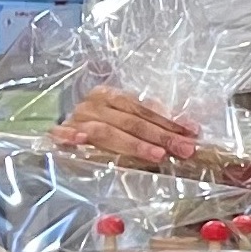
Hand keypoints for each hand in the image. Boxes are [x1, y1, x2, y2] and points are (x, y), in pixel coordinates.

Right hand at [54, 86, 198, 164]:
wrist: (63, 134)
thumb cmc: (103, 129)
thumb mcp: (128, 123)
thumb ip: (152, 124)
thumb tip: (189, 129)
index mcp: (109, 96)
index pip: (142, 108)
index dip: (168, 121)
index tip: (191, 133)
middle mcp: (92, 105)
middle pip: (130, 121)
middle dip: (160, 136)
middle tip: (183, 149)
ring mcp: (75, 120)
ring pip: (107, 131)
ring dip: (133, 144)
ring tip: (157, 155)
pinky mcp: (59, 135)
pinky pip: (65, 136)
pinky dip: (72, 137)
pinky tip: (81, 141)